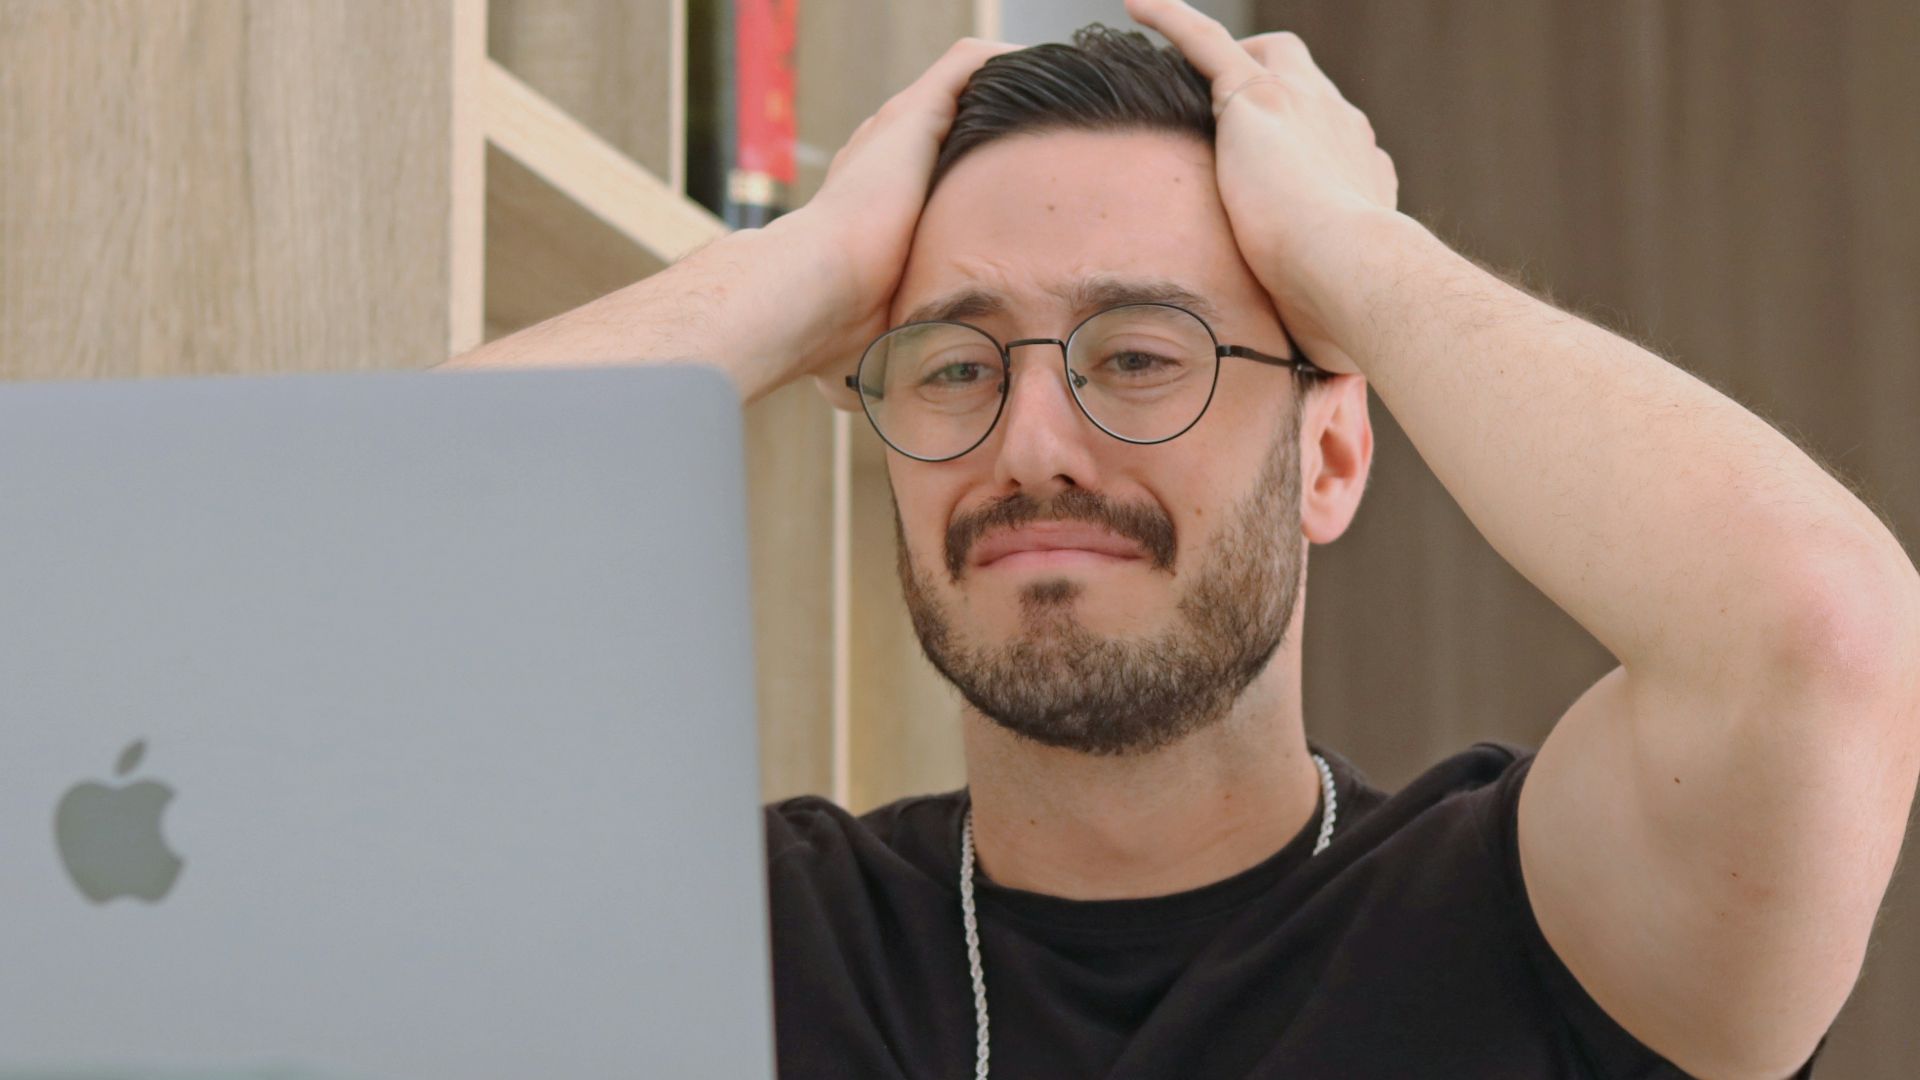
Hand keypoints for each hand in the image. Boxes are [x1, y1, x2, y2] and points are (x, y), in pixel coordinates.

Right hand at [787, 37, 1017, 408]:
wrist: (807, 299)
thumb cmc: (834, 340)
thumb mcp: (873, 352)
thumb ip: (889, 361)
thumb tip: (888, 405)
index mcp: (870, 209)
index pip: (924, 180)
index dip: (967, 183)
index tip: (1010, 201)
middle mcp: (880, 161)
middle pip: (946, 128)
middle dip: (997, 134)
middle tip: (1054, 144)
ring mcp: (893, 134)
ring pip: (961, 90)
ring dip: (1008, 93)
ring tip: (1060, 97)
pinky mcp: (911, 117)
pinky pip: (968, 67)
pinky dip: (1004, 63)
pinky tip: (1046, 70)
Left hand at [1125, 0, 1400, 375]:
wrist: (1359, 278)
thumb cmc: (1354, 317)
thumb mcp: (1337, 320)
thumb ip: (1322, 329)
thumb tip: (1321, 379)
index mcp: (1362, 178)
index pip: (1331, 147)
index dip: (1303, 154)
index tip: (1280, 176)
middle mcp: (1341, 129)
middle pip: (1304, 90)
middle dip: (1274, 94)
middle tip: (1235, 116)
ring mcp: (1302, 108)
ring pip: (1261, 58)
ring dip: (1224, 56)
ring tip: (1180, 55)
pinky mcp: (1255, 99)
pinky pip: (1205, 43)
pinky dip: (1171, 19)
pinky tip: (1135, 3)